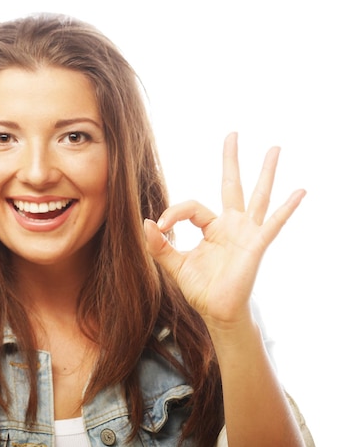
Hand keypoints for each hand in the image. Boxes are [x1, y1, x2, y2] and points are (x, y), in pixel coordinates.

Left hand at [144, 132, 304, 329]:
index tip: (159, 226)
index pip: (191, 207)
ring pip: (257, 196)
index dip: (173, 213)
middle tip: (232, 134)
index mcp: (211, 227)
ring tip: (274, 148)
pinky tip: (300, 191)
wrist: (217, 312)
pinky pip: (273, 223)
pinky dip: (286, 208)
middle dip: (231, 160)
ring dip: (265, 172)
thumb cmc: (200, 288)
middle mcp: (231, 225)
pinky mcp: (256, 245)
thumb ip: (159, 246)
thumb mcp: (174, 264)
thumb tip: (146, 223)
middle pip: (232, 185)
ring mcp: (246, 233)